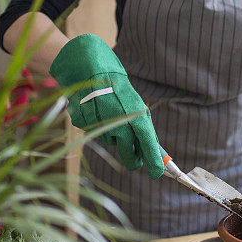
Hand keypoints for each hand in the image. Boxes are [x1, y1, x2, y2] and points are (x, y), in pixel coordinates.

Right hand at [49, 34, 163, 178]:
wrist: (91, 68)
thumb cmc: (118, 89)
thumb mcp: (136, 106)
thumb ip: (144, 129)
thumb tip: (157, 153)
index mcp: (135, 115)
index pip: (148, 144)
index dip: (153, 161)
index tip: (157, 173)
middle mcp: (118, 122)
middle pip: (128, 153)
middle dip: (133, 159)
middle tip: (135, 161)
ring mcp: (100, 123)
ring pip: (110, 142)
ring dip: (112, 136)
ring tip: (111, 115)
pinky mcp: (84, 123)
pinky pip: (93, 133)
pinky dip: (97, 127)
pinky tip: (97, 112)